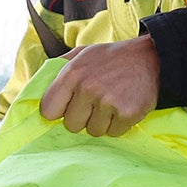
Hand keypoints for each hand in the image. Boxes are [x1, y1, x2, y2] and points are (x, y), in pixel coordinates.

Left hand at [39, 36, 160, 136]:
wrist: (152, 58)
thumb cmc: (111, 58)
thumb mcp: (81, 54)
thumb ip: (58, 69)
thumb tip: (34, 89)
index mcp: (72, 73)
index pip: (49, 110)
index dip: (59, 111)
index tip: (68, 106)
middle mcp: (88, 88)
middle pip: (71, 126)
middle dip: (82, 117)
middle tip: (95, 102)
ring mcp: (108, 102)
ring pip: (93, 131)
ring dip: (101, 122)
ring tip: (111, 103)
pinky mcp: (127, 114)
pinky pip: (113, 133)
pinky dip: (118, 124)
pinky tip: (123, 107)